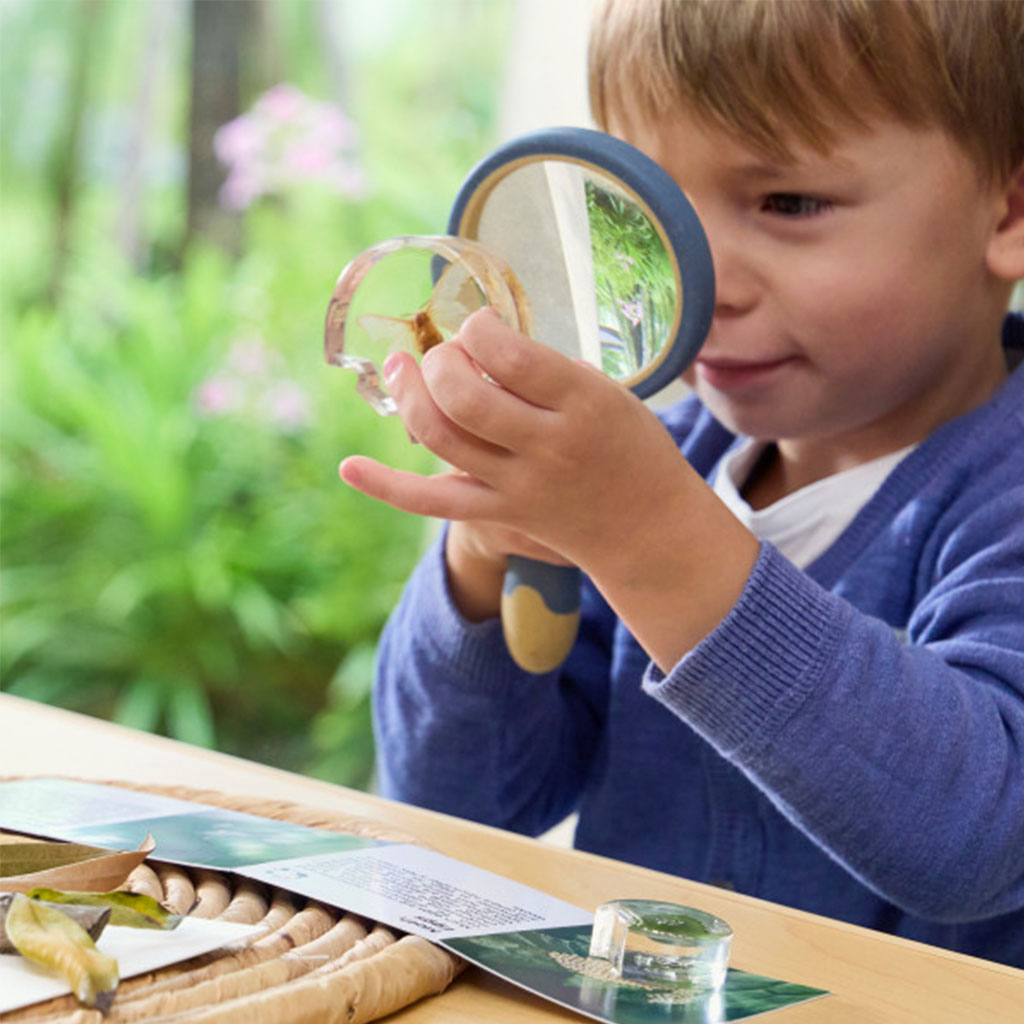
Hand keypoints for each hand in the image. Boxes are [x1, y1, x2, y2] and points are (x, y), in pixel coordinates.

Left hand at [340, 308, 759, 665]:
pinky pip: (432, 501)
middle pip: (464, 397)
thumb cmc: (631, 446)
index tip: (479, 326)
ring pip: (441, 439)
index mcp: (582, 401)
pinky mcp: (499, 514)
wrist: (648, 526)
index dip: (478, 328)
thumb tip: (481, 344)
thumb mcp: (609, 392)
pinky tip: (349, 466)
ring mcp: (519, 485)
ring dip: (409, 396)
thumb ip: (548, 371)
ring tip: (401, 369)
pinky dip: (386, 486)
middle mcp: (547, 444)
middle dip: (439, 361)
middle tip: (445, 354)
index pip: (509, 354)